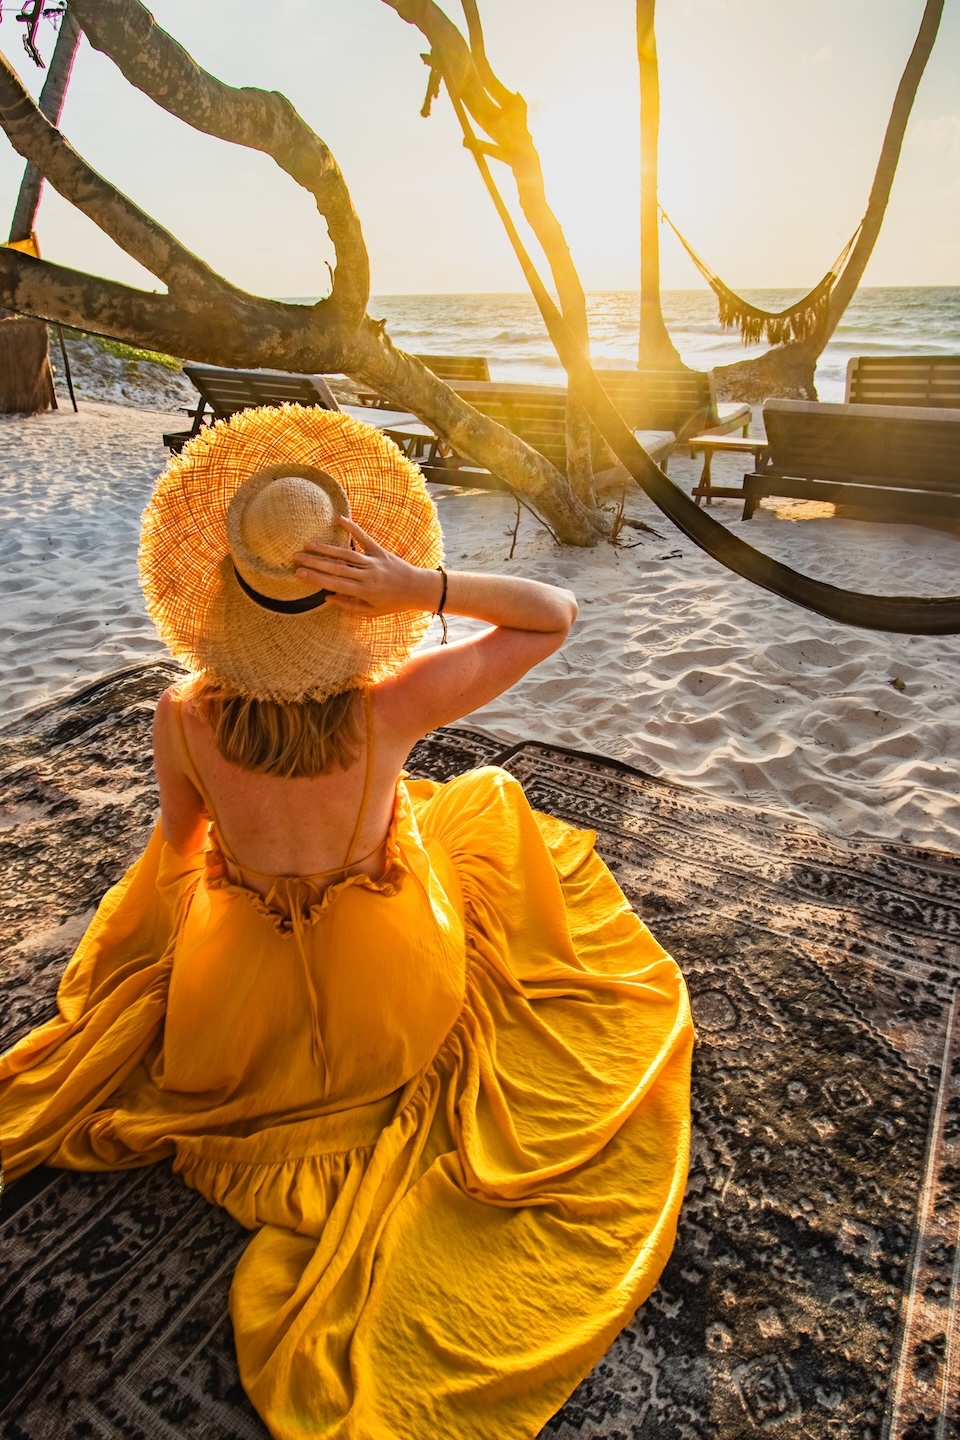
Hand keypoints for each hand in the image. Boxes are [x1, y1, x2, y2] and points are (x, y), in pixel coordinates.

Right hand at [294, 517, 441, 615]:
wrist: (417, 589)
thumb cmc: (393, 603)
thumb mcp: (371, 612)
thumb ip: (348, 606)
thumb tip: (327, 597)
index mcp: (363, 592)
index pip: (334, 583)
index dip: (315, 578)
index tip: (299, 573)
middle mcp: (366, 575)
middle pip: (336, 567)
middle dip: (314, 562)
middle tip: (295, 557)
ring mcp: (373, 561)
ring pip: (345, 553)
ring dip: (326, 548)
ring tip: (308, 544)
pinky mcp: (380, 551)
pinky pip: (364, 538)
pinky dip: (353, 527)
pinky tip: (339, 519)